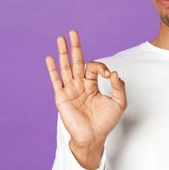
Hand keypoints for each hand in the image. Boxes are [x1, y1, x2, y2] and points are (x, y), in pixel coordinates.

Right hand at [45, 29, 127, 151]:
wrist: (93, 137)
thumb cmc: (105, 122)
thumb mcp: (119, 103)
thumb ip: (119, 87)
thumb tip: (114, 72)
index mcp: (92, 85)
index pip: (93, 67)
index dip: (101, 67)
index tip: (108, 74)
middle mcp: (80, 85)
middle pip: (77, 61)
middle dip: (75, 47)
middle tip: (73, 32)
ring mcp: (70, 90)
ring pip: (66, 67)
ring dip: (63, 53)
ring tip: (60, 38)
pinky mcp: (62, 97)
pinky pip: (56, 81)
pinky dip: (53, 69)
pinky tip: (49, 58)